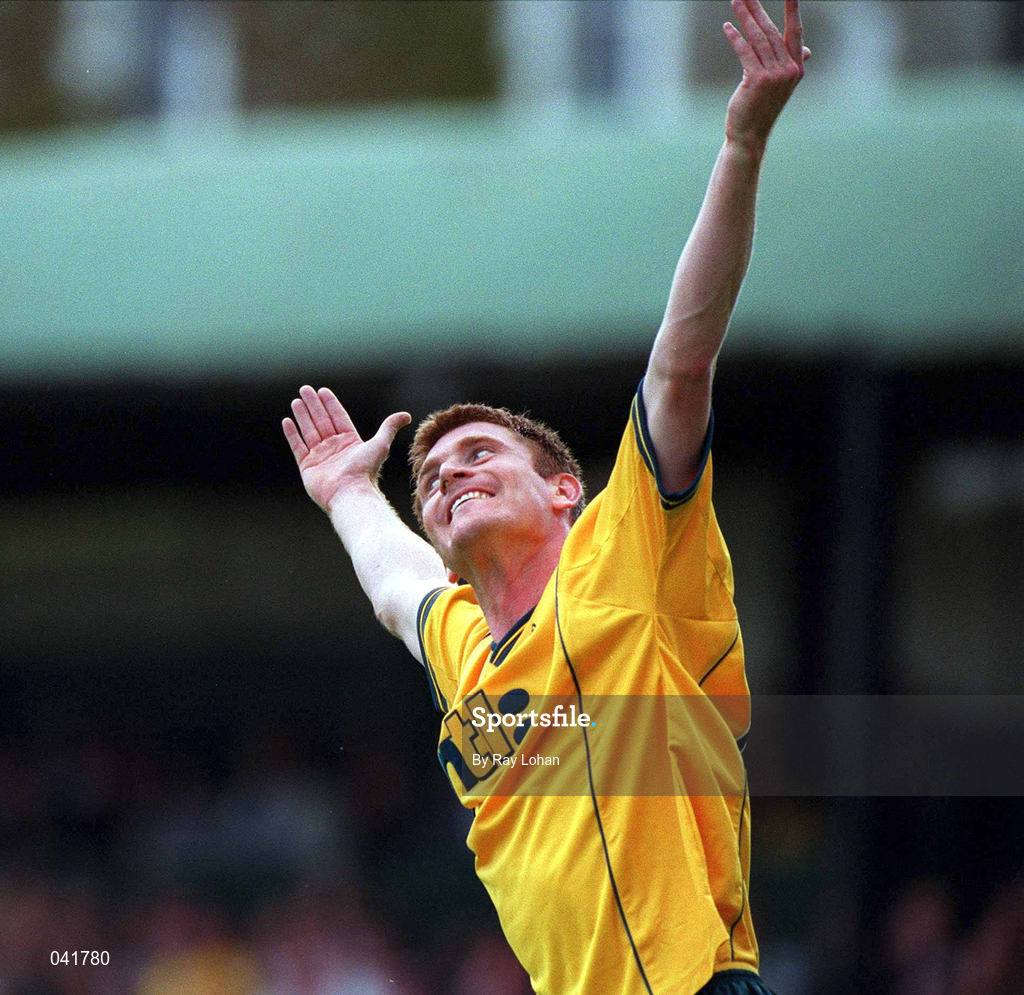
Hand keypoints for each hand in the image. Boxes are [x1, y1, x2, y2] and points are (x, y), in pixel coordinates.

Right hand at [282, 385, 410, 512]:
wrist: (350, 492)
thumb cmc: (365, 470)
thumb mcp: (380, 444)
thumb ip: (389, 427)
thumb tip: (406, 415)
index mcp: (349, 442)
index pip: (338, 417)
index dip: (330, 404)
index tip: (322, 391)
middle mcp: (334, 448)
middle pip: (321, 421)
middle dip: (313, 405)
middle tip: (305, 389)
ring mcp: (319, 457)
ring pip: (309, 431)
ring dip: (302, 415)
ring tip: (296, 401)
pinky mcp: (307, 466)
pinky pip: (298, 446)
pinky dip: (292, 434)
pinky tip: (287, 421)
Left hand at [723, 0, 809, 154]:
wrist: (750, 135)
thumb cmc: (762, 108)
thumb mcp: (781, 85)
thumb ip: (792, 64)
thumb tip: (807, 50)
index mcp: (797, 68)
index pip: (795, 32)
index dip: (792, 10)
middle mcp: (789, 69)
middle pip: (772, 31)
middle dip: (758, 9)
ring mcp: (774, 75)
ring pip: (759, 38)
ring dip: (745, 18)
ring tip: (736, 2)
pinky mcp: (757, 80)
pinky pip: (745, 52)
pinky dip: (736, 37)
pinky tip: (727, 27)